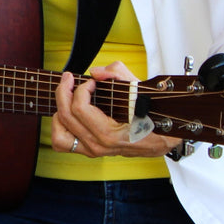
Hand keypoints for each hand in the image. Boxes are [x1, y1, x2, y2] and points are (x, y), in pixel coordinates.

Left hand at [51, 61, 180, 158]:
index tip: (91, 81)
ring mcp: (93, 151)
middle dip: (64, 91)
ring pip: (59, 134)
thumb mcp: (140, 90)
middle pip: (65, 116)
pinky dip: (60, 127)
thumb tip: (95, 72)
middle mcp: (98, 145)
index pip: (79, 108)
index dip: (81, 88)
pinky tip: (68, 113)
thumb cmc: (154, 116)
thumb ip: (117, 74)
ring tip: (67, 97)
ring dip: (60, 111)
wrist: (164, 139)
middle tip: (69, 78)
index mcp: (110, 134)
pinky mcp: (90, 151)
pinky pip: (63, 143)